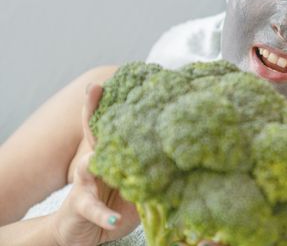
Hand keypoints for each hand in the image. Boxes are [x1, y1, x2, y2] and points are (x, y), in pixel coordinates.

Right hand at [50, 84, 139, 245]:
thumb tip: (184, 158)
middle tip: (94, 88)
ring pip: (84, 167)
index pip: (109, 125)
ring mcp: (84, 183)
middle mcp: (93, 162)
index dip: (110, 102)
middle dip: (92, 110)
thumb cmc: (113, 202)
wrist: (83, 231)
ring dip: (91, 163)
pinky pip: (90, 208)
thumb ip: (152, 170)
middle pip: (92, 133)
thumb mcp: (136, 183)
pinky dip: (102, 214)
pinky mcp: (79, 206)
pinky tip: (113, 219)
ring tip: (96, 160)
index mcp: (110, 154)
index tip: (113, 79)